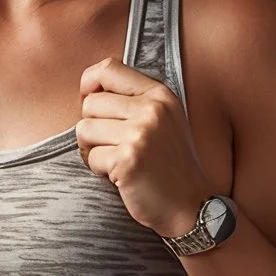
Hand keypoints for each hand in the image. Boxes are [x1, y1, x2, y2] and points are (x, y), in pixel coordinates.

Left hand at [76, 56, 213, 238]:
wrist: (192, 207)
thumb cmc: (169, 163)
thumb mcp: (163, 119)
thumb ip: (133, 98)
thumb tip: (88, 86)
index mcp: (160, 94)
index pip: (108, 68)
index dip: (90, 83)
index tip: (93, 104)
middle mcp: (152, 110)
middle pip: (90, 103)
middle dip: (92, 127)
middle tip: (112, 146)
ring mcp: (141, 135)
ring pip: (84, 129)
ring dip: (92, 149)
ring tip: (115, 160)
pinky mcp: (129, 160)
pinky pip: (91, 157)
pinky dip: (99, 169)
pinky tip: (120, 176)